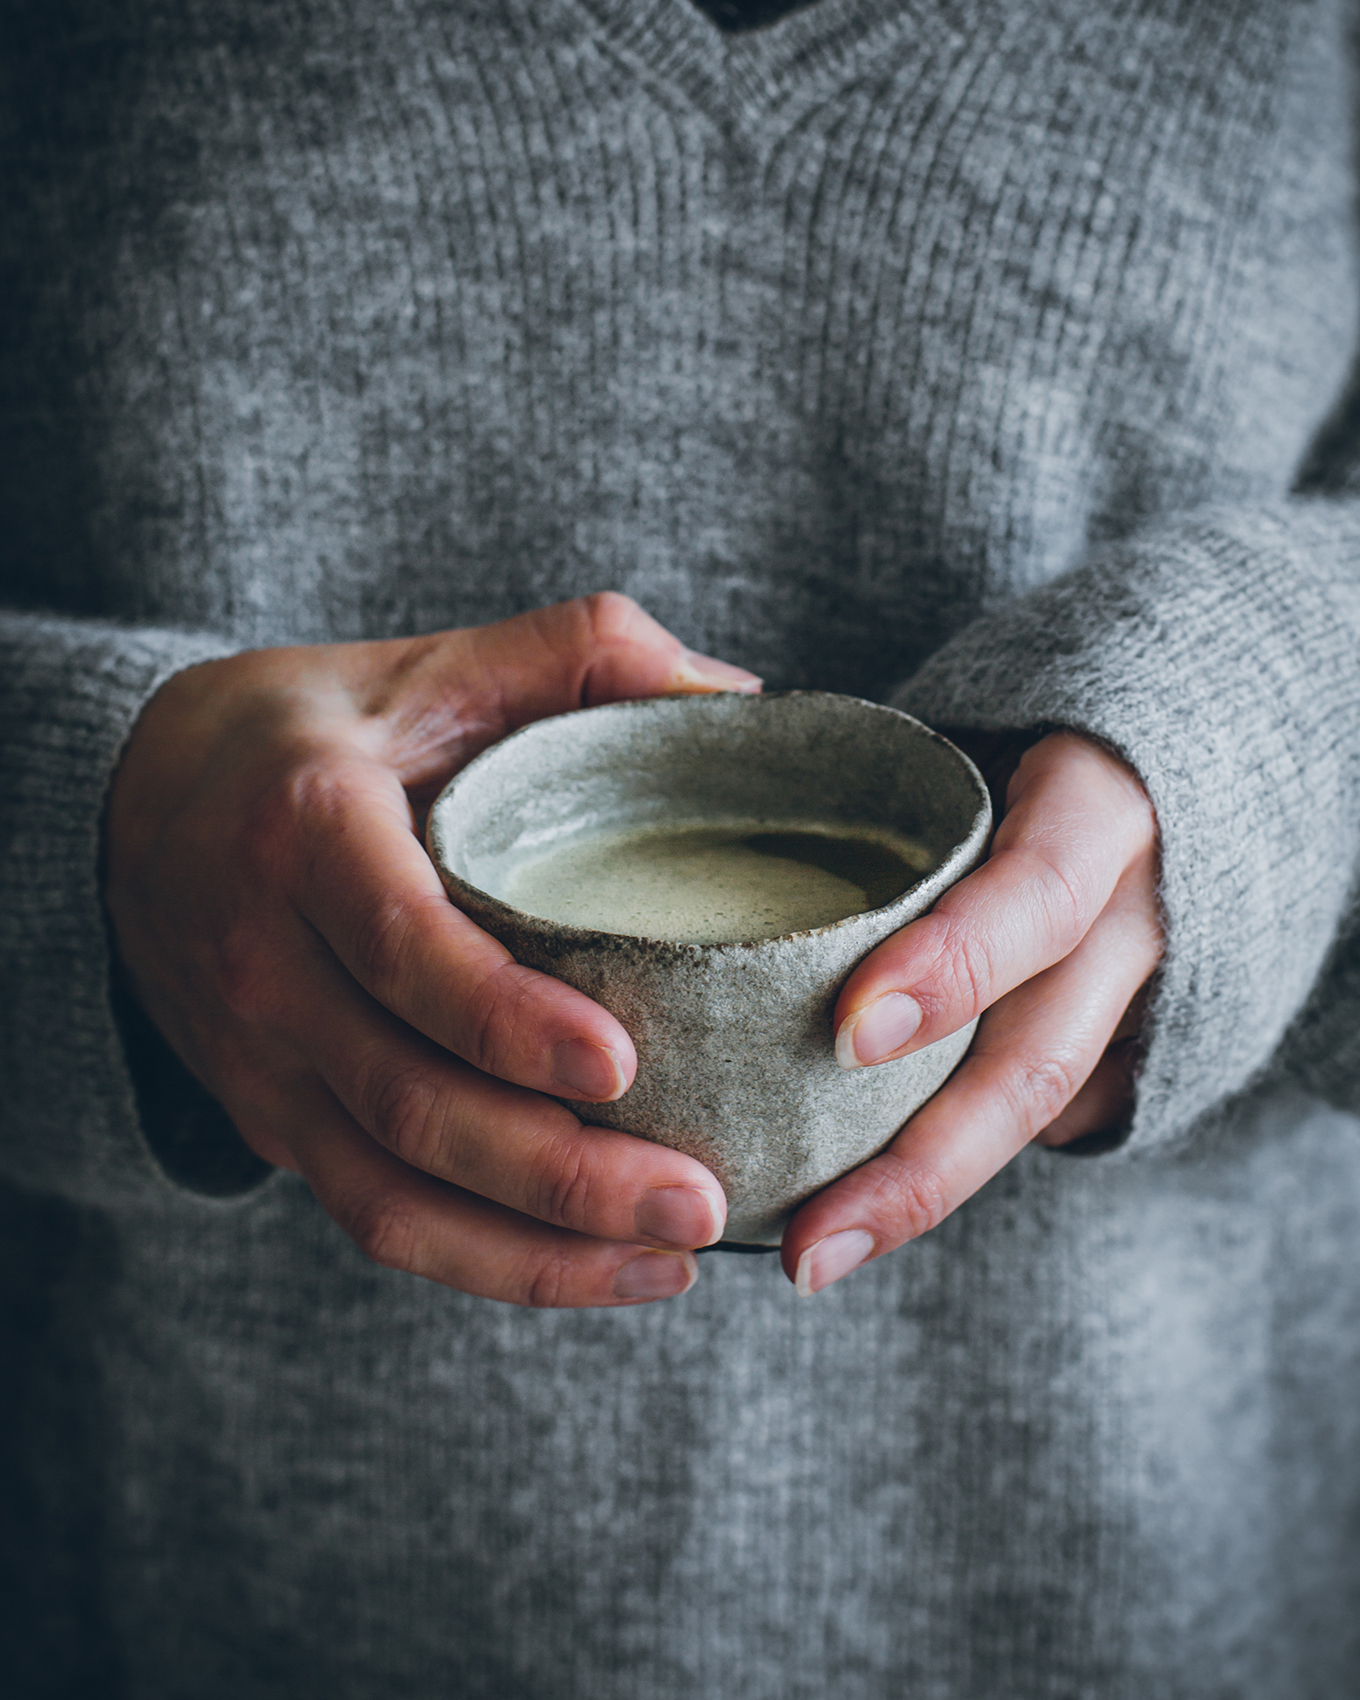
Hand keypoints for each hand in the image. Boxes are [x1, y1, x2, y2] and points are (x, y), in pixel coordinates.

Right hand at [105, 594, 758, 1306]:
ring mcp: (264, 1059)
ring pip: (393, 1193)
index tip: (622, 1063)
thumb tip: (737, 698)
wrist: (135, 803)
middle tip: (698, 1199)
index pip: (406, 950)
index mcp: (309, 834)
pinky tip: (592, 1267)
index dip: (508, 1020)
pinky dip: (484, 1262)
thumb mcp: (428, 666)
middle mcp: (268, 964)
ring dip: (536, 1250)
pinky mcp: (275, 1119)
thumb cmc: (310, 735)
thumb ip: (579, 653)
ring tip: (672, 1260)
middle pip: (411, 1103)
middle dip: (561, 1174)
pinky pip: (375, 1216)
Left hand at [783, 730, 1161, 1294]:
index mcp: (1099, 810)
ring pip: (1033, 1119)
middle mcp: (1131, 921)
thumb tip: (694, 748)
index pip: (1041, 891)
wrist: (1149, 793)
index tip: (848, 1034)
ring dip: (920, 1198)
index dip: (957, 966)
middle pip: (1038, 1061)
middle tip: (808, 1240)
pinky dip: (937, 1172)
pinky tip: (847, 1217)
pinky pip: (1028, 1126)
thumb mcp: (980, 733)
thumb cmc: (1016, 755)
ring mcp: (1135, 1003)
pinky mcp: (1121, 1060)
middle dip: (923, 1164)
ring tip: (811, 1257)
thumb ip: (872, 765)